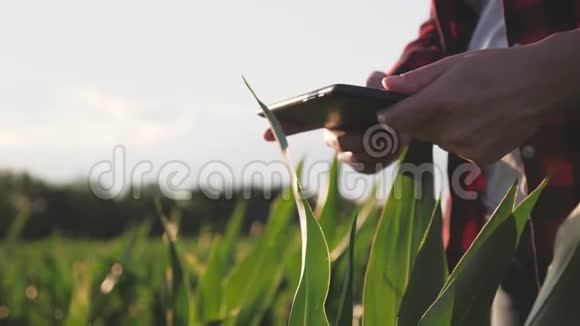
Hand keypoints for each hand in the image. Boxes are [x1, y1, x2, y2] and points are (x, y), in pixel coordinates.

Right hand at [263, 72, 408, 173]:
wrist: (408, 121)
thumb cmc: (388, 103)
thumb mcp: (382, 87)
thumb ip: (377, 82)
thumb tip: (376, 81)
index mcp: (331, 117)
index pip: (300, 123)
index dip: (283, 126)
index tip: (266, 133)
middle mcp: (335, 137)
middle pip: (337, 142)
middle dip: (357, 137)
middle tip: (378, 128)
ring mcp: (349, 155)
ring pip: (355, 156)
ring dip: (376, 146)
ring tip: (393, 136)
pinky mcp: (365, 167)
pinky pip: (369, 167)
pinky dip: (383, 157)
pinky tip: (395, 146)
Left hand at [377, 33, 579, 166]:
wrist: (540, 86)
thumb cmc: (495, 68)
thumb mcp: (453, 64)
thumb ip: (417, 80)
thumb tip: (387, 87)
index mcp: (437, 104)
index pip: (395, 120)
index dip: (391, 114)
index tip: (393, 110)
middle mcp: (448, 131)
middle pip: (415, 130)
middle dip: (420, 118)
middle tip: (444, 100)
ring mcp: (464, 148)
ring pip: (437, 140)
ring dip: (443, 128)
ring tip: (468, 109)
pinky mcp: (479, 159)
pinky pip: (458, 149)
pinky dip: (463, 139)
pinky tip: (481, 123)